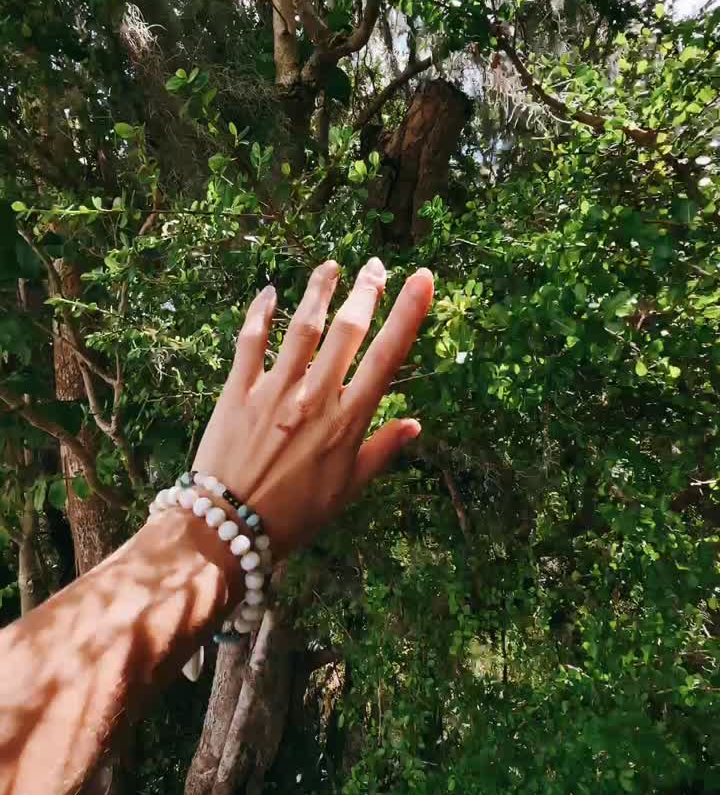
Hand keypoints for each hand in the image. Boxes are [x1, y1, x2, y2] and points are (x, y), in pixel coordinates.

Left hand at [193, 258, 432, 557]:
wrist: (229, 529)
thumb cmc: (294, 516)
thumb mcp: (347, 490)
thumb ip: (381, 451)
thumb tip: (414, 425)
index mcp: (347, 422)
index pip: (387, 357)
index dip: (407, 313)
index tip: (422, 279)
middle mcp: (314, 397)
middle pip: (347, 331)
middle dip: (365, 292)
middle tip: (376, 266)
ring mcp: (274, 391)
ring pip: (302, 327)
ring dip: (318, 291)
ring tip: (331, 265)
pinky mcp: (237, 392)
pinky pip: (250, 342)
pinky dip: (259, 313)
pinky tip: (269, 292)